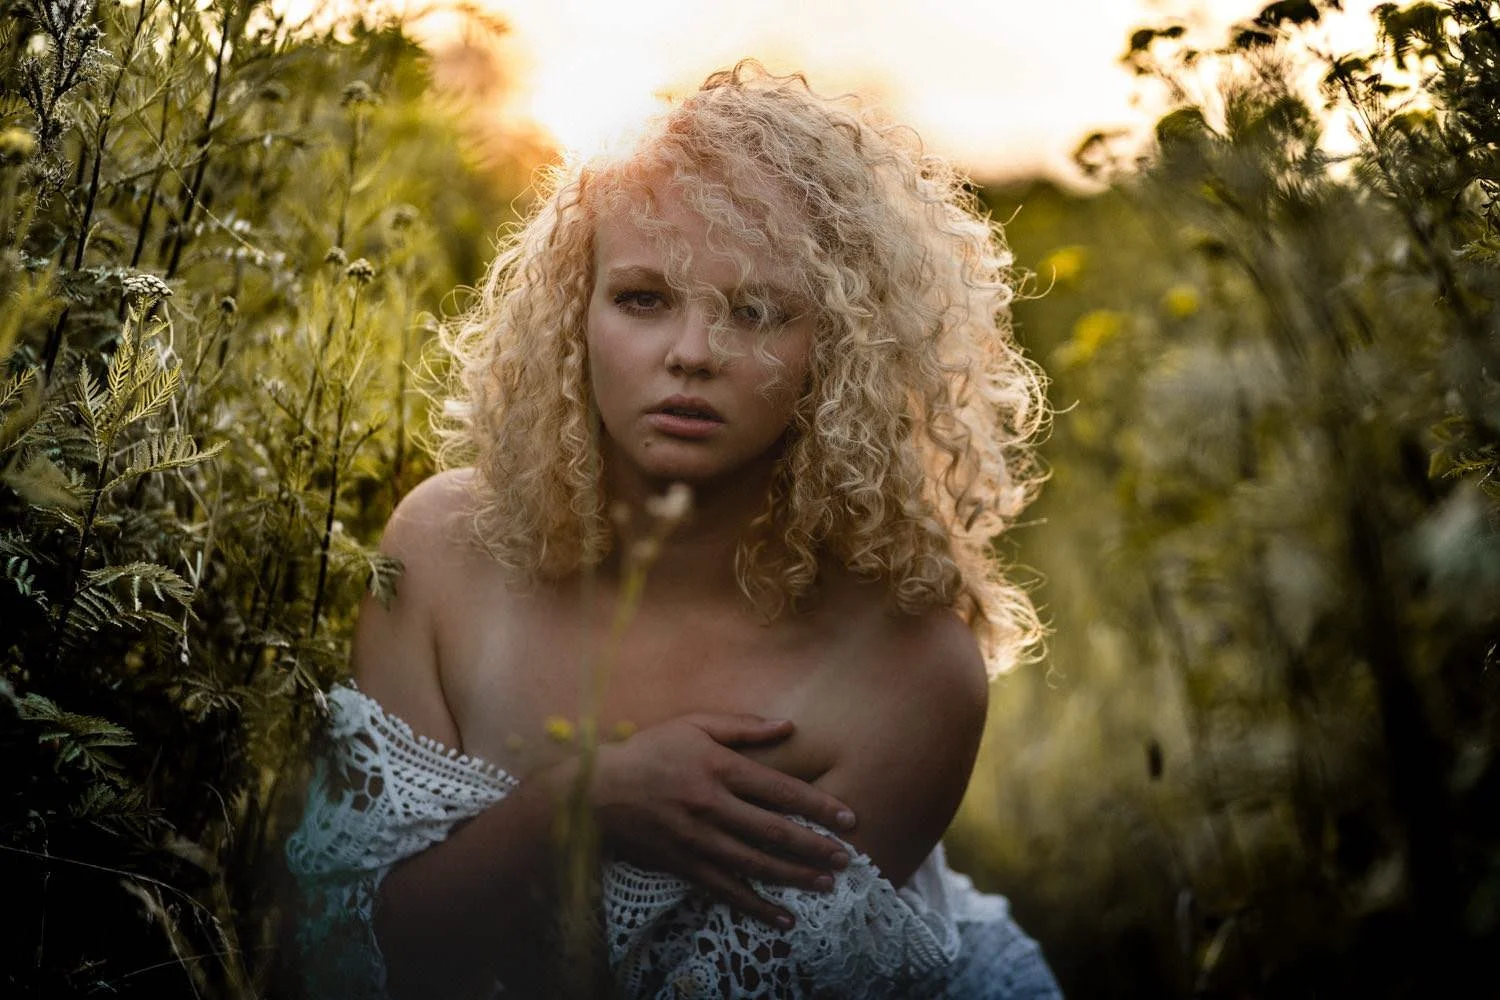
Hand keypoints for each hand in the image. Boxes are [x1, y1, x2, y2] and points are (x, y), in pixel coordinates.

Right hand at [589, 713, 857, 928]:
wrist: (595, 792)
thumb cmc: (649, 751)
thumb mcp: (693, 725)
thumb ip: (742, 726)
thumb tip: (788, 725)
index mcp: (718, 768)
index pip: (780, 789)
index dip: (818, 805)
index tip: (849, 818)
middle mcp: (711, 806)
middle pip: (774, 831)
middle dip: (815, 846)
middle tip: (847, 858)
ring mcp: (697, 839)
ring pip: (756, 864)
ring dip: (795, 876)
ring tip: (828, 884)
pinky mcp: (684, 864)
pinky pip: (726, 890)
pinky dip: (756, 906)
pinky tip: (784, 917)